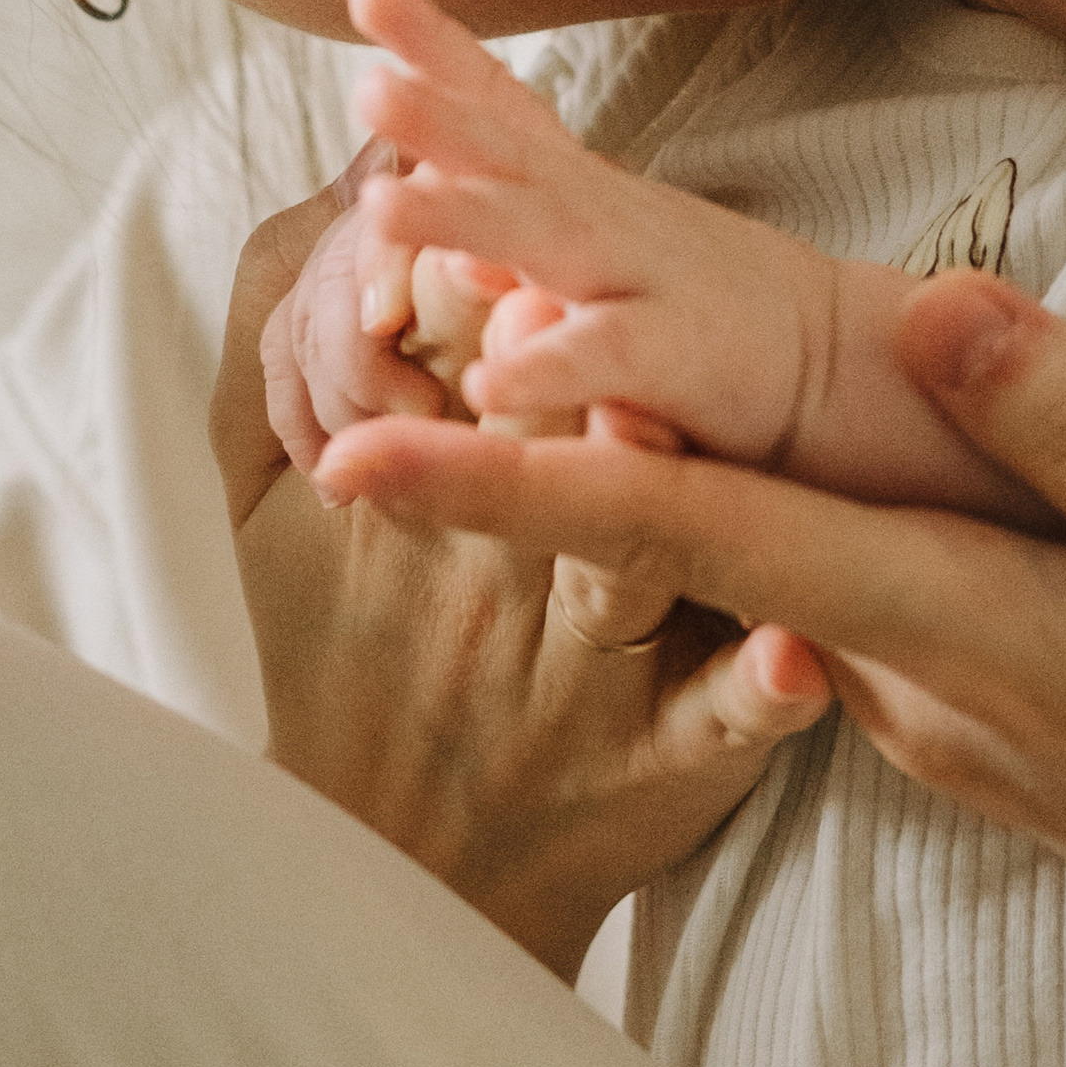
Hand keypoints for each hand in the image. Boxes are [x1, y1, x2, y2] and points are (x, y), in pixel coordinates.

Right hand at [216, 172, 830, 977]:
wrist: (392, 878)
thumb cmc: (337, 662)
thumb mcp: (270, 520)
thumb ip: (284, 350)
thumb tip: (338, 188)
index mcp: (421, 495)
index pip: (430, 359)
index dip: (435, 284)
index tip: (434, 213)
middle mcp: (510, 568)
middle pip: (525, 445)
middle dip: (529, 370)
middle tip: (530, 289)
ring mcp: (592, 668)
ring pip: (621, 572)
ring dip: (634, 499)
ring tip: (644, 428)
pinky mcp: (670, 763)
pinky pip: (721, 724)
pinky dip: (758, 695)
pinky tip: (795, 663)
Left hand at [318, 266, 1065, 1066]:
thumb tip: (928, 315)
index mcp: (974, 636)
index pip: (701, 546)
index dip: (522, 492)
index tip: (358, 450)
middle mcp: (923, 692)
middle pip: (687, 554)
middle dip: (515, 456)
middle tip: (367, 343)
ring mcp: (952, 722)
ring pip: (755, 582)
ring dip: (621, 486)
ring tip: (493, 356)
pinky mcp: (994, 724)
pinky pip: (835, 612)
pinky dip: (743, 532)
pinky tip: (708, 465)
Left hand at [343, 0, 826, 465]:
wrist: (837, 359)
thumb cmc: (697, 306)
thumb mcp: (602, 244)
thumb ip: (514, 219)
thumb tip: (414, 207)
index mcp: (579, 187)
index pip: (503, 102)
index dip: (436, 42)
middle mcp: (608, 214)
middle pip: (513, 153)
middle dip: (438, 114)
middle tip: (366, 84)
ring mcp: (646, 278)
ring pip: (547, 237)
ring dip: (464, 217)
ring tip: (381, 209)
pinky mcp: (681, 357)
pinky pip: (609, 357)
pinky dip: (551, 364)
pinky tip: (488, 379)